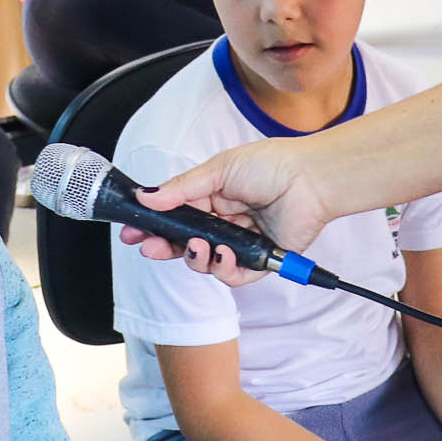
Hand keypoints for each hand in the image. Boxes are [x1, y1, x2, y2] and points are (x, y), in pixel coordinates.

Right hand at [122, 136, 337, 271]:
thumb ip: (181, 188)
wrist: (310, 178)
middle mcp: (225, 222)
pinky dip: (224, 269)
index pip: (175, 217)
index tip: (132, 232)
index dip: (153, 226)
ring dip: (196, 258)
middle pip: (186, 243)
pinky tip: (223, 254)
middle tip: (150, 248)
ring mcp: (241, 243)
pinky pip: (234, 275)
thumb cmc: (270, 165)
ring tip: (199, 246)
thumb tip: (146, 197)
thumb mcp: (219, 169)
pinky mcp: (260, 261)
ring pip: (206, 262)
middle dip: (166, 247)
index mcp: (212, 197)